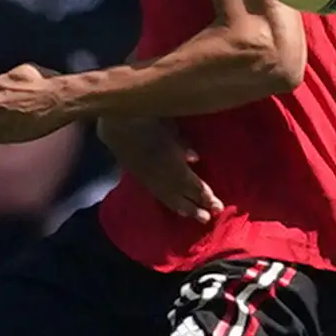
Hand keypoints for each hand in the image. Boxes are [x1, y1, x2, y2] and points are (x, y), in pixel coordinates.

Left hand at [0, 65, 67, 143]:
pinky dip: (5, 136)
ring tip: (9, 127)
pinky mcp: (5, 134)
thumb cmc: (47, 83)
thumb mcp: (25, 71)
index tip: (7, 107)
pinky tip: (18, 132)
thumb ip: (9, 80)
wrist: (59, 99)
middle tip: (1, 119)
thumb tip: (4, 85)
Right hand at [106, 116, 220, 219]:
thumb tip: (195, 158)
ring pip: (170, 199)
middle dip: (196, 207)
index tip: (218, 205)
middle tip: (208, 218)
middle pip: (183, 196)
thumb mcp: (171, 127)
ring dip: (184, 208)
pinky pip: (158, 196)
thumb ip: (182, 144)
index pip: (193, 186)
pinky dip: (169, 203)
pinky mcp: (141, 179)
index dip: (205, 196)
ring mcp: (151, 179)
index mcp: (173, 165)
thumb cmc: (148, 117)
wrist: (117, 124)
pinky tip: (175, 207)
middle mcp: (163, 177)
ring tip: (196, 216)